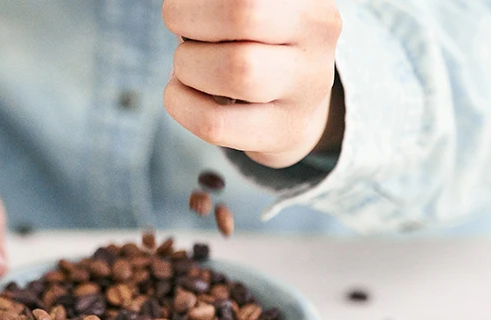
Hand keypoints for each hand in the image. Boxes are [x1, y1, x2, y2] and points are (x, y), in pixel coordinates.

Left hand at [162, 0, 342, 167]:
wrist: (297, 100)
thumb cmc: (255, 41)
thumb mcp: (249, 12)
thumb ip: (217, 7)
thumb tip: (178, 9)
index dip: (196, 4)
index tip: (184, 12)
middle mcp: (317, 37)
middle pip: (242, 16)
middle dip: (190, 25)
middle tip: (184, 37)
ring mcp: (307, 90)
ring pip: (236, 71)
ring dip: (187, 68)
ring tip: (186, 68)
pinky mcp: (284, 131)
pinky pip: (214, 123)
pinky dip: (182, 105)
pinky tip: (184, 95)